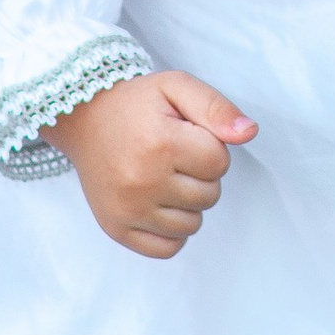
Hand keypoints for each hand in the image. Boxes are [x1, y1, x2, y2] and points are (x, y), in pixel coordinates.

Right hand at [53, 66, 255, 258]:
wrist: (85, 119)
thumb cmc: (137, 104)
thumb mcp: (177, 87)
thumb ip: (217, 108)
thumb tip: (249, 133)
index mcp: (160, 144)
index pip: (220, 162)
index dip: (210, 147)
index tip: (186, 134)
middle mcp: (142, 181)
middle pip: (209, 195)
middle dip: (201, 175)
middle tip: (173, 155)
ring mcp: (127, 209)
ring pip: (193, 224)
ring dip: (188, 202)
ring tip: (164, 176)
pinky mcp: (116, 228)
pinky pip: (168, 247)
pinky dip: (172, 230)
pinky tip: (159, 203)